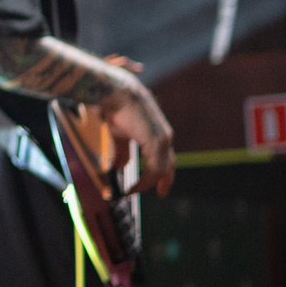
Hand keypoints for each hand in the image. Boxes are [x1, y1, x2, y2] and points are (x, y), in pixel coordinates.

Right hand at [92, 73, 174, 194]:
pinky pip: (155, 168)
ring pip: (161, 169)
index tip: (155, 185)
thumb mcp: (119, 135)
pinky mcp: (156, 142)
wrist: (116, 93)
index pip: (165, 157)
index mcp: (157, 133)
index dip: (161, 173)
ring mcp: (162, 139)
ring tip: (133, 191)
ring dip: (148, 182)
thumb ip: (121, 152)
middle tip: (161, 193)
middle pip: (169, 164)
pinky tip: (134, 185)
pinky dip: (145, 179)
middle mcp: (164, 136)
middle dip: (165, 180)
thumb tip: (119, 168)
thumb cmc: (116, 109)